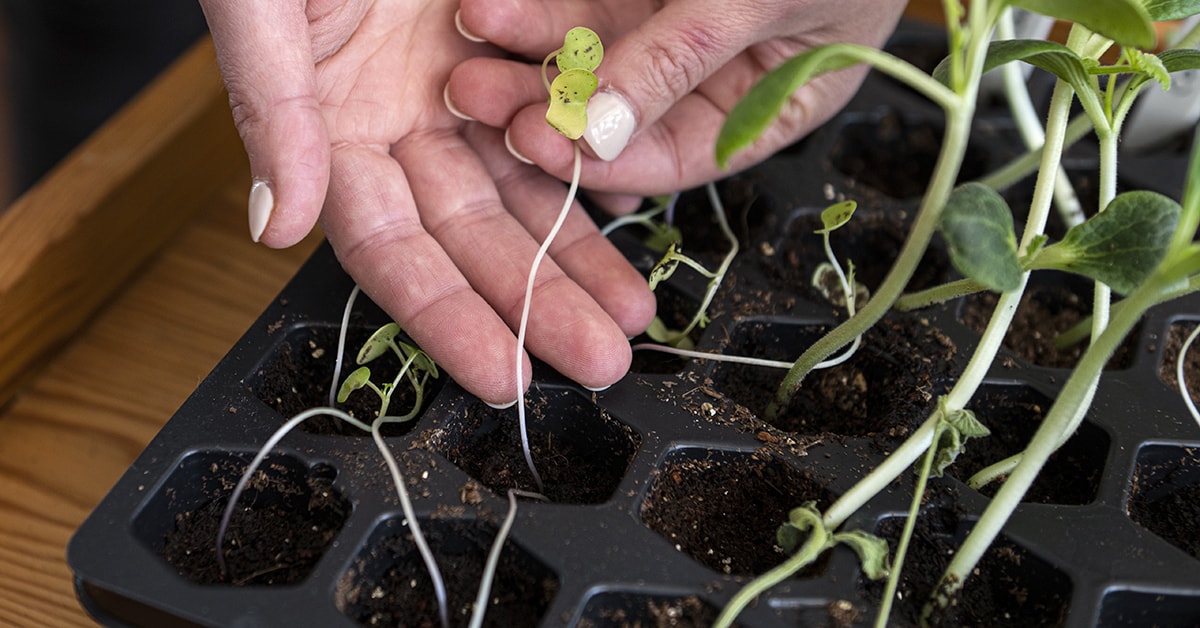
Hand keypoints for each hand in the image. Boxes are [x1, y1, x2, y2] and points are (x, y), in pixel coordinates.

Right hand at [199, 0, 654, 405]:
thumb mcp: (264, 5)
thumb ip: (272, 110)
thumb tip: (276, 227)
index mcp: (329, 130)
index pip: (390, 250)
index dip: (444, 316)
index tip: (502, 376)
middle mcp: (397, 124)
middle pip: (473, 235)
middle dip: (537, 302)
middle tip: (602, 361)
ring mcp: (454, 86)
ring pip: (525, 189)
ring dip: (578, 253)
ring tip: (633, 313)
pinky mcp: (507, 42)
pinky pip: (558, 117)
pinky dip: (593, 164)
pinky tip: (633, 210)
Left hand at [448, 0, 906, 212]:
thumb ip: (677, 61)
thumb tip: (595, 136)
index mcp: (771, 100)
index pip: (678, 153)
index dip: (605, 157)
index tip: (538, 143)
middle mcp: (716, 65)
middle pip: (618, 103)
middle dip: (544, 98)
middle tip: (476, 90)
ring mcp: (672, 12)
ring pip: (587, 42)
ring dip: (527, 38)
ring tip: (475, 20)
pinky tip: (493, 0)